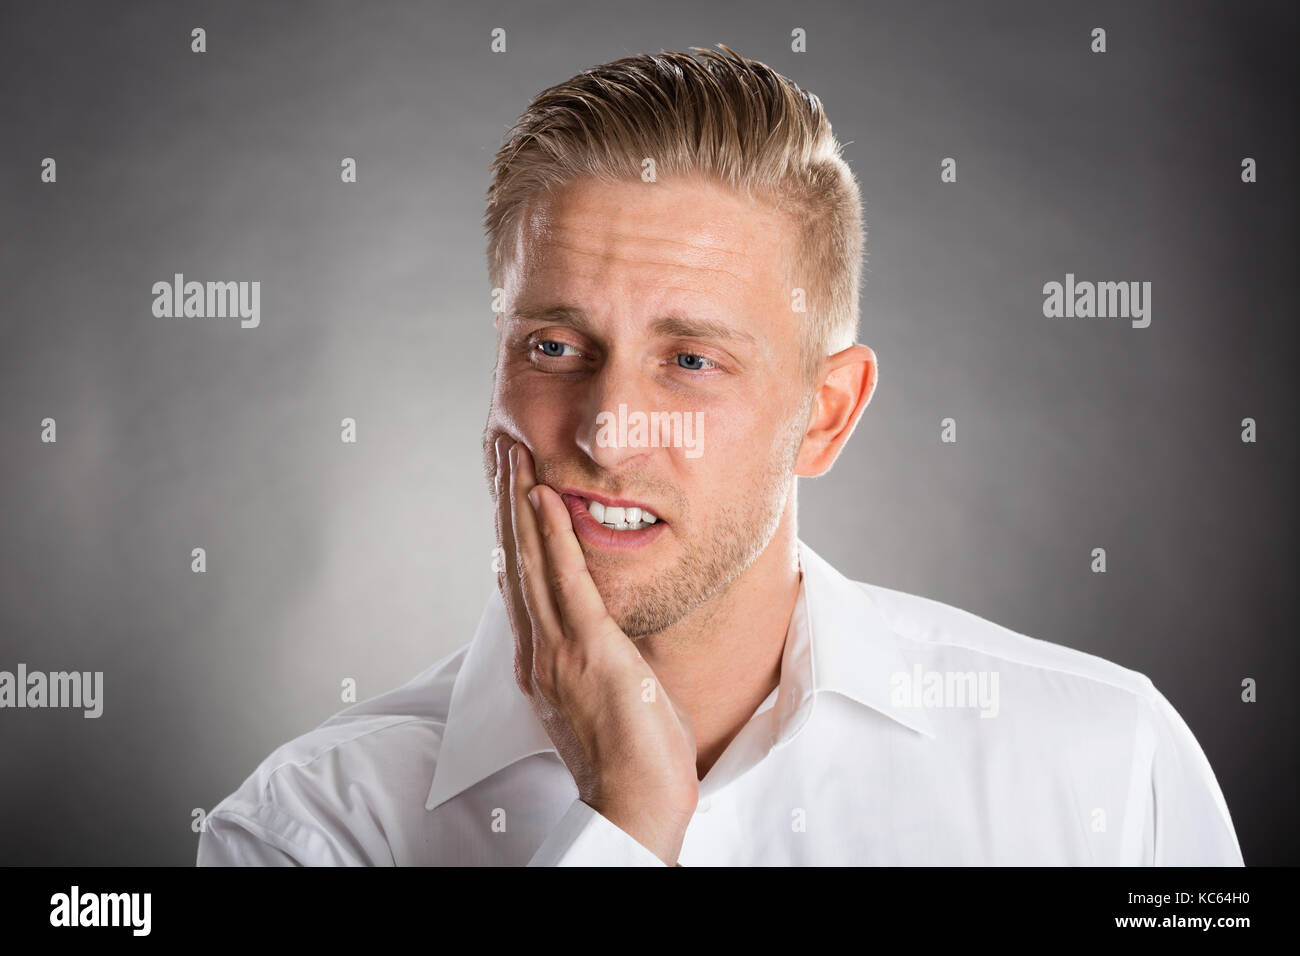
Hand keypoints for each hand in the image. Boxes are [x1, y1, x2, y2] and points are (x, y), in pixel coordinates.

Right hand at [492, 434, 698, 863]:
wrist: (634, 800)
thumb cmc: (630, 757)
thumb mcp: (606, 694)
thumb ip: (597, 653)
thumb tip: (607, 626)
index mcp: (540, 661)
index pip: (518, 581)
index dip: (510, 531)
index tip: (509, 490)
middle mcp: (537, 650)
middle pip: (513, 560)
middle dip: (506, 501)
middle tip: (501, 449)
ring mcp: (556, 649)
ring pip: (529, 560)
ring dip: (520, 502)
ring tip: (514, 454)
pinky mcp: (586, 648)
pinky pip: (565, 579)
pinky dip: (551, 534)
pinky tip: (544, 497)